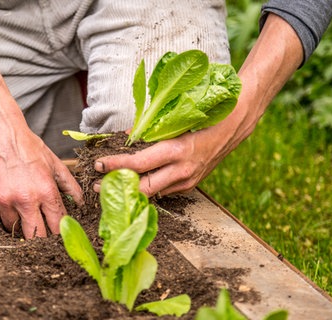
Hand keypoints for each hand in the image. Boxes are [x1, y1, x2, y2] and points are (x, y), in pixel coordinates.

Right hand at [0, 127, 82, 238]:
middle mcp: (25, 199)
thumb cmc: (28, 147)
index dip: (59, 234)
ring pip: (13, 227)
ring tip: (17, 203)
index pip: (57, 226)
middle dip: (39, 237)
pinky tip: (3, 196)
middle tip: (38, 231)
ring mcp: (4, 201)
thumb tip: (81, 204)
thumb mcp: (55, 164)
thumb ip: (70, 186)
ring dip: (17, 221)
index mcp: (46, 191)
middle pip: (35, 236)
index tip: (58, 236)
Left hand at [93, 124, 234, 197]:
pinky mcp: (190, 186)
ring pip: (153, 193)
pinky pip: (164, 190)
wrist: (235, 127)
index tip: (98, 164)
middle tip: (97, 185)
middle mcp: (182, 171)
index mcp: (177, 151)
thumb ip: (149, 131)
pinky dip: (148, 187)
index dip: (116, 166)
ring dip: (131, 190)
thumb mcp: (176, 121)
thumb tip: (125, 137)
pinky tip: (135, 183)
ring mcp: (187, 181)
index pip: (138, 164)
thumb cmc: (204, 117)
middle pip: (143, 188)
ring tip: (111, 185)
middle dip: (118, 187)